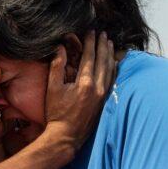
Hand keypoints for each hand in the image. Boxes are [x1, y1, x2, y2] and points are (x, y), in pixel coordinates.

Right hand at [41, 31, 114, 149]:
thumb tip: (60, 48)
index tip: (91, 32)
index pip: (90, 57)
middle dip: (103, 45)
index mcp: (85, 83)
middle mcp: (98, 88)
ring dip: (110, 55)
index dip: (90, 43)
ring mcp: (103, 96)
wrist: (67, 136)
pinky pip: (112, 81)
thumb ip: (57, 67)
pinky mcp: (105, 102)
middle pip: (103, 61)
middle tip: (103, 34)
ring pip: (111, 70)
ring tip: (109, 44)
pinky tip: (114, 64)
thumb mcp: (53, 89)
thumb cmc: (57, 113)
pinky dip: (113, 70)